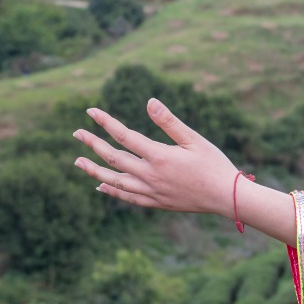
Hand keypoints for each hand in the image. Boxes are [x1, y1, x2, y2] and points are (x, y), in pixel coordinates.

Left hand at [74, 99, 237, 214]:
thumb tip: (149, 101)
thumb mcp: (194, 140)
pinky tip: (101, 185)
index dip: (105, 122)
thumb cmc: (214, 165)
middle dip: (92, 144)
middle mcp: (150, 175)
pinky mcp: (156, 203)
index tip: (91, 112)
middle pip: (113, 157)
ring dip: (93, 170)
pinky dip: (112, 190)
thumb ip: (169, 121)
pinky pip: (127, 197)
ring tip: (78, 161)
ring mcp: (151, 191)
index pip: (124, 135)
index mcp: (159, 156)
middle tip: (77, 133)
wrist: (227, 197)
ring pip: (114, 180)